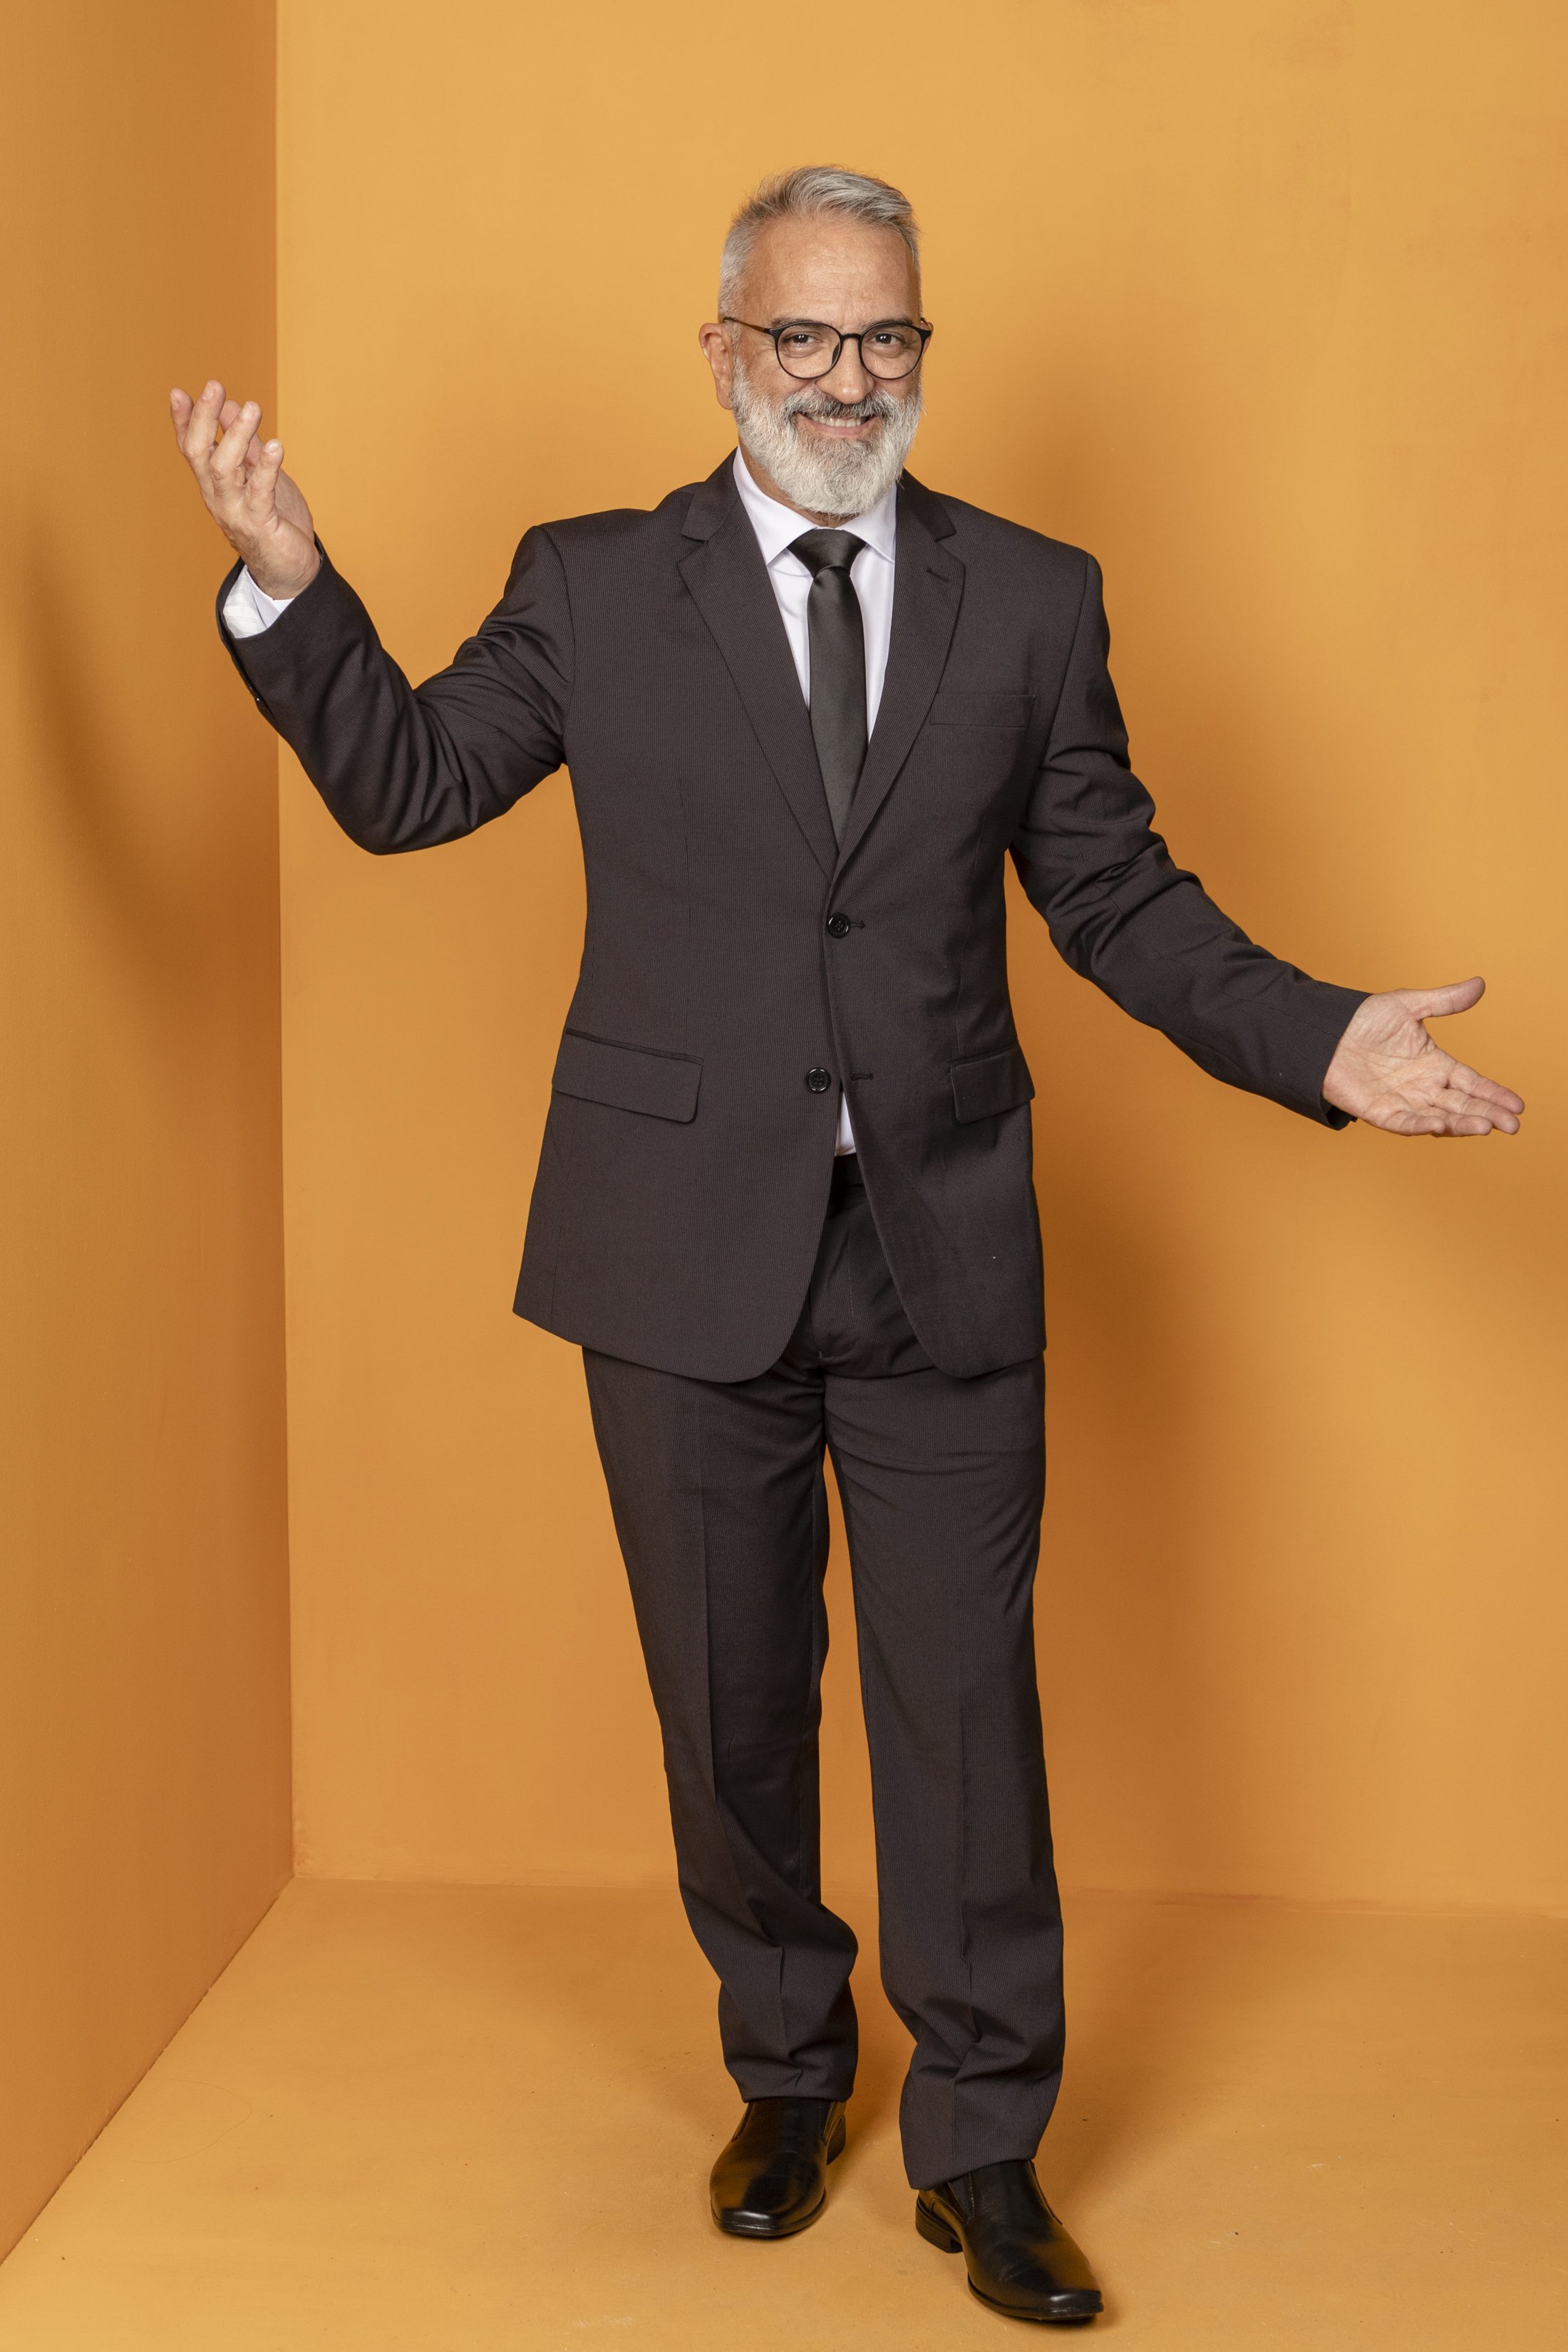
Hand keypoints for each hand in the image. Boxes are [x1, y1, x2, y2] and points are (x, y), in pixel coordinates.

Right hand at [169, 380, 319, 599]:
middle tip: (214, 386)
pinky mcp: (260, 526)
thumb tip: (230, 405)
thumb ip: (245, 444)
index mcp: (214, 484)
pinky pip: (260, 493)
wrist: (290, 571)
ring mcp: (236, 512)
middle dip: (204, 419)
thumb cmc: (273, 520)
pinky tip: (276, 446)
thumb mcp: (257, 474)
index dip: (183, 421)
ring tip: (251, 407)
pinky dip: (267, 467)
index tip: (177, 392)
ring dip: (236, 435)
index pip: (191, 448)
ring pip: (224, 469)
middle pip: (200, 454)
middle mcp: (217, 497)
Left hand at [1322, 977, 1522, 1136]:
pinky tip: (1440, 1124)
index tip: (1517, 1104)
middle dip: (1487, 1114)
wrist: (1323, 1032)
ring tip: (1486, 1126)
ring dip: (1463, 1123)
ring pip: (1439, 1117)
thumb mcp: (1408, 1005)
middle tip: (1513, 1125)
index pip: (1471, 1082)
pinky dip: (1421, 1124)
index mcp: (1434, 1064)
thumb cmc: (1362, 1019)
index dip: (1494, 1093)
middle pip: (1462, 1104)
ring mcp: (1402, 1100)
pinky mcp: (1378, 1111)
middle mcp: (1422, 1086)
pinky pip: (1404, 1122)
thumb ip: (1444, 1001)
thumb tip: (1480, 984)